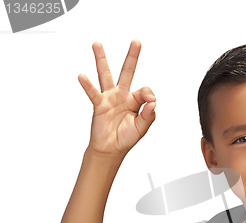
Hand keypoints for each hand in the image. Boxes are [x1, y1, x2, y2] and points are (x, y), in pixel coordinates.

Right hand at [78, 40, 155, 156]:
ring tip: (97, 44)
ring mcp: (110, 98)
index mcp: (135, 100)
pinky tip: (82, 76)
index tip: (150, 103)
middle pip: (127, 72)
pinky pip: (93, 93)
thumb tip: (154, 101)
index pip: (145, 91)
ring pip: (105, 74)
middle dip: (132, 57)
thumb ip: (149, 114)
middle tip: (136, 42)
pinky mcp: (99, 104)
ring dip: (101, 60)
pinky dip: (88, 85)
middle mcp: (122, 95)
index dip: (149, 96)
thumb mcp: (142, 127)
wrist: (111, 149)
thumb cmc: (126, 137)